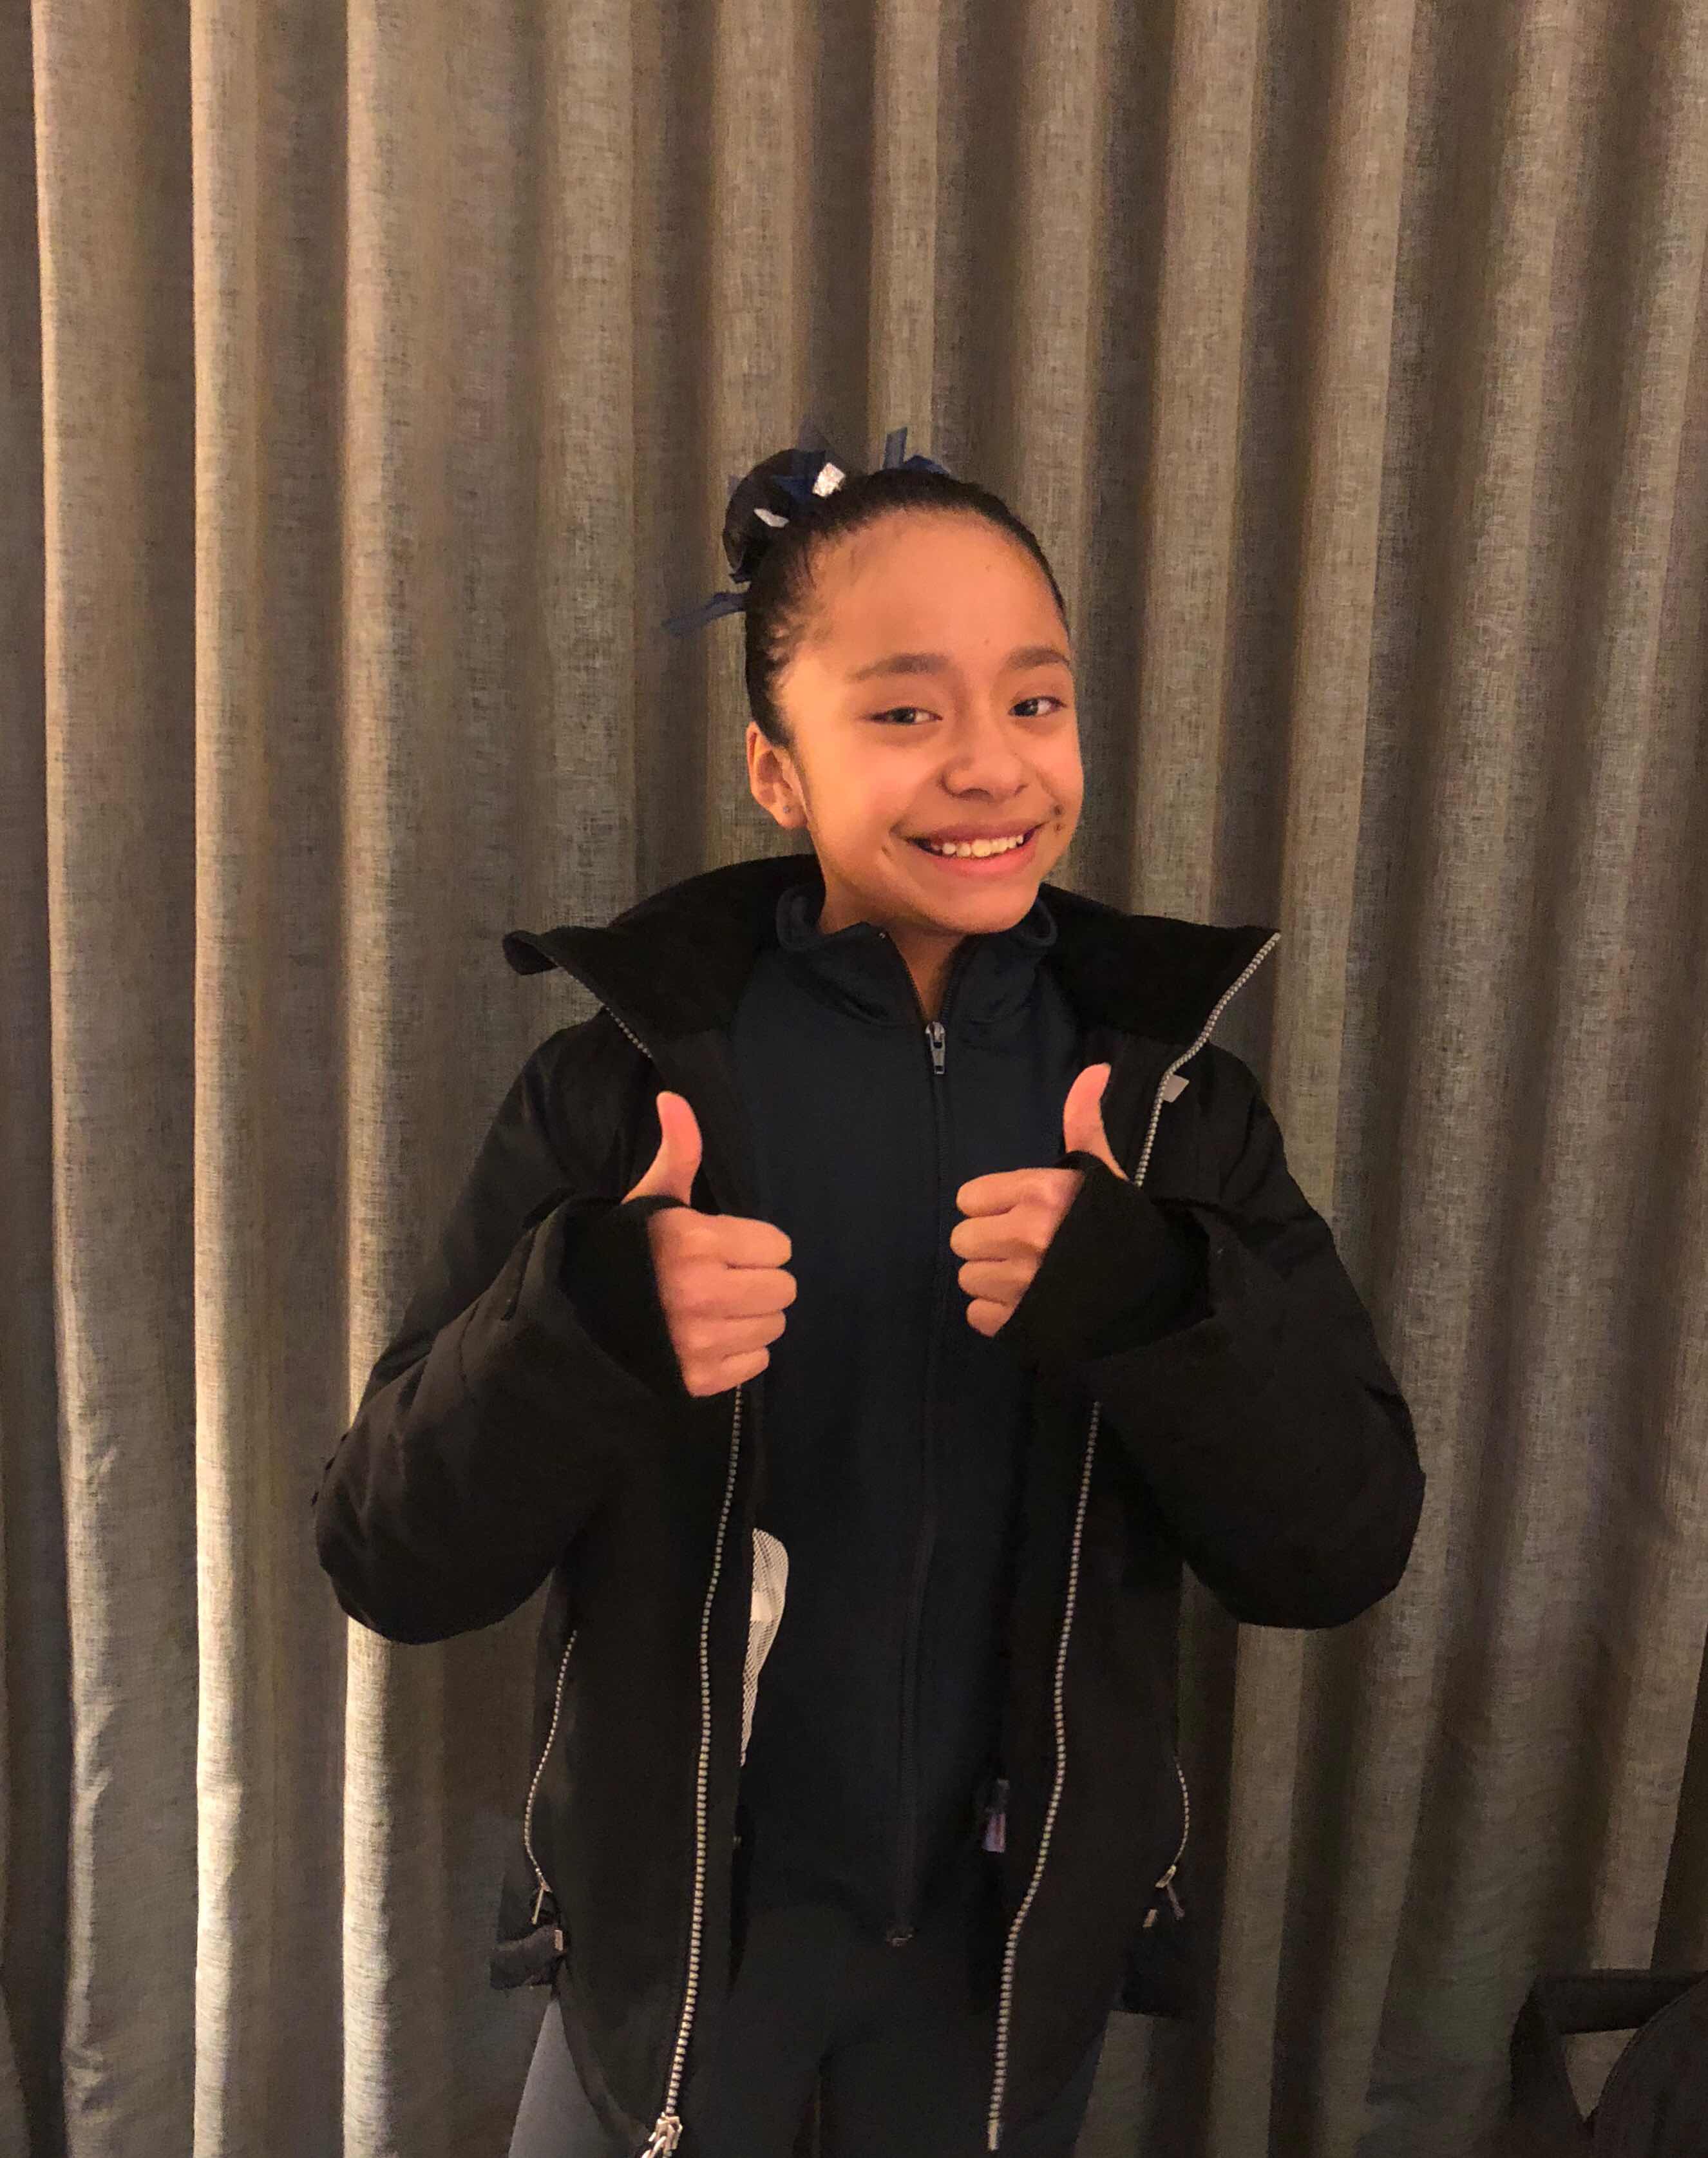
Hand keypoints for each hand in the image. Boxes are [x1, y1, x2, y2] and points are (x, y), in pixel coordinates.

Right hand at [625, 1093, 796, 1397]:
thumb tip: (675, 1098)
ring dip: (752, 1317)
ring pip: (773, 1327)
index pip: (779, 1247)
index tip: (726, 1246)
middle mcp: (701, 1293)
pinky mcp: (698, 1379)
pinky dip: (740, 1352)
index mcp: (696, 1242)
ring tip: (717, 1306)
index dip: (756, 1244)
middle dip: (760, 1280)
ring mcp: (699, 1341)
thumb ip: (679, 1149)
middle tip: (726, 1277)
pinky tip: (711, 1336)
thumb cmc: (628, 1249)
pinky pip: (756, 1364)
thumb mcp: (653, 1197)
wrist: (580, 1313)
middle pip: (783, 1290)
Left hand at [950, 1063, 1123, 1337]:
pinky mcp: (1020, 1323)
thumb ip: (1085, 1123)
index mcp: (1041, 1192)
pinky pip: (978, 1315)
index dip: (993, 1206)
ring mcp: (1021, 1283)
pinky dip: (999, 1314)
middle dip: (989, 1243)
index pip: (969, 1198)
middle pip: (962, 1239)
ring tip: (1029, 1278)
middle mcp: (1026, 1235)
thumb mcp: (1106, 1171)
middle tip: (1025, 1248)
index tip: (1022, 1213)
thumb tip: (1095, 1069)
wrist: (1159, 1294)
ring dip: (993, 1279)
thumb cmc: (1126, 1227)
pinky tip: (1028, 1304)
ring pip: (969, 1278)